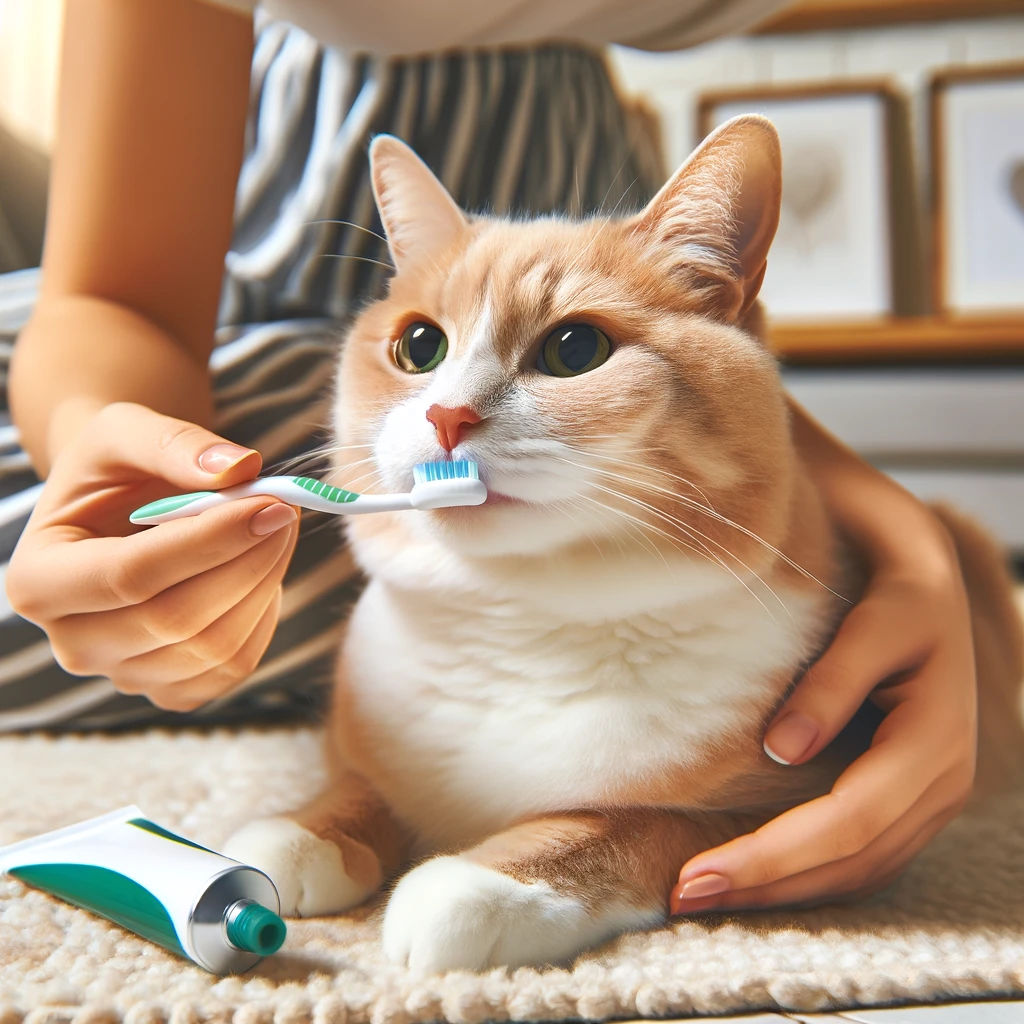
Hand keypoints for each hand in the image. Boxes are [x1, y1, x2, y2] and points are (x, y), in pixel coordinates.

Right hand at [6, 402, 299, 711]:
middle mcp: (72, 642)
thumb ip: (174, 444)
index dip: (210, 541)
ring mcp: (123, 675)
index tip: (270, 504)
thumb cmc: (116, 470)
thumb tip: (240, 469)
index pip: (130, 576)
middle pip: (175, 620)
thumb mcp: (125, 432)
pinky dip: (264, 616)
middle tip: (285, 507)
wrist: (120, 507)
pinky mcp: (172, 689)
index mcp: (39, 580)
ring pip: (214, 648)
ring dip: (265, 582)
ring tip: (277, 529)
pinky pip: (234, 667)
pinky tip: (261, 572)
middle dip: (248, 559)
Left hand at [670, 509, 975, 912]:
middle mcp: (942, 784)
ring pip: (857, 872)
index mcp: (936, 742)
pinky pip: (862, 858)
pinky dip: (806, 877)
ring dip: (782, 892)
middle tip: (681, 897)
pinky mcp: (908, 799)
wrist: (930, 582)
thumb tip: (782, 750)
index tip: (696, 871)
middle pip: (850, 861)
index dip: (773, 855)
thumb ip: (833, 681)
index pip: (848, 821)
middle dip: (766, 885)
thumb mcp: (875, 621)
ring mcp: (930, 799)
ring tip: (705, 895)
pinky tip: (755, 877)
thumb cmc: (897, 592)